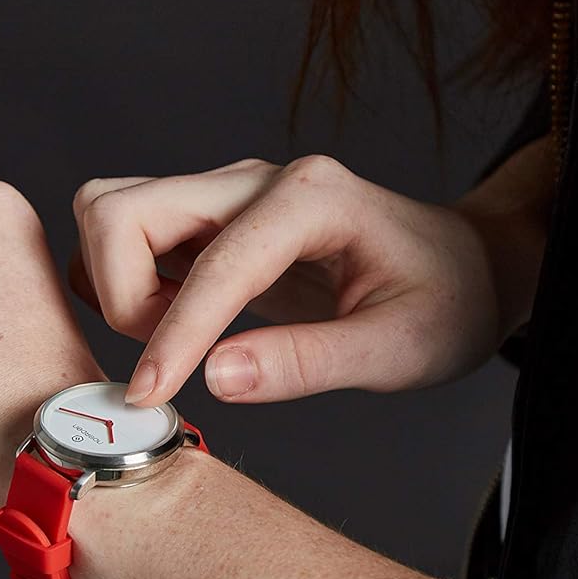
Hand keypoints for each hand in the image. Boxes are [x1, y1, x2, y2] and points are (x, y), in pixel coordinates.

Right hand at [68, 153, 524, 407]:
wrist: (465, 268)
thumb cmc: (447, 302)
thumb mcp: (400, 348)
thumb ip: (308, 362)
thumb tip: (214, 377)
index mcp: (310, 198)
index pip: (212, 265)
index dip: (171, 338)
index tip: (150, 397)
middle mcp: (255, 181)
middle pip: (122, 208)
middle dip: (120, 292)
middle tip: (167, 356)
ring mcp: (227, 193)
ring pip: (112, 211)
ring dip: (116, 284)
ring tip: (174, 336)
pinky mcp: (211, 219)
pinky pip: (129, 233)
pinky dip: (125, 281)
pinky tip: (177, 323)